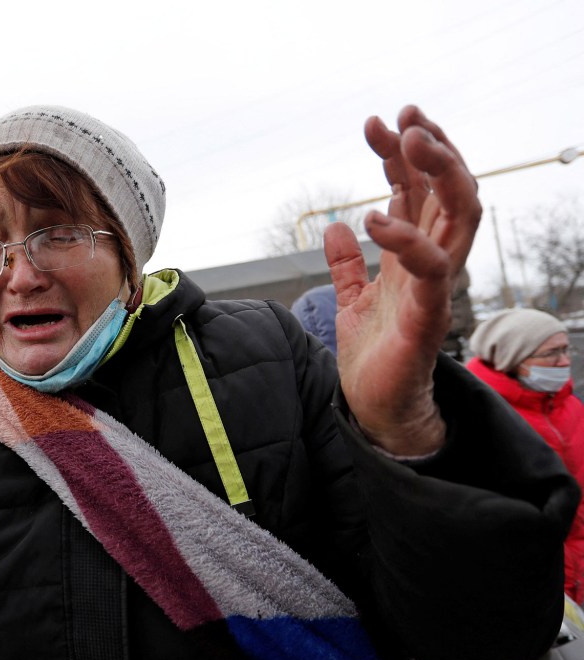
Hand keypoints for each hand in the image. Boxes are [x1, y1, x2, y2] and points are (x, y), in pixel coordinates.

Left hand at [324, 105, 480, 455]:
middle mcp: (431, 262)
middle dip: (433, 147)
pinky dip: (408, 238)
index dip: (401, 154)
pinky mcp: (429, 316)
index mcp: (412, 254)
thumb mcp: (352, 298)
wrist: (377, 408)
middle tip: (407, 116)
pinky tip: (375, 218)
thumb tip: (336, 225)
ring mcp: (435, 286)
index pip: (416, 191)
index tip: (378, 122)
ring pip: (460, 215)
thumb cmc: (374, 354)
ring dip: (439, 172)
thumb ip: (347, 262)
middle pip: (449, 189)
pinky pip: (433, 268)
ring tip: (408, 141)